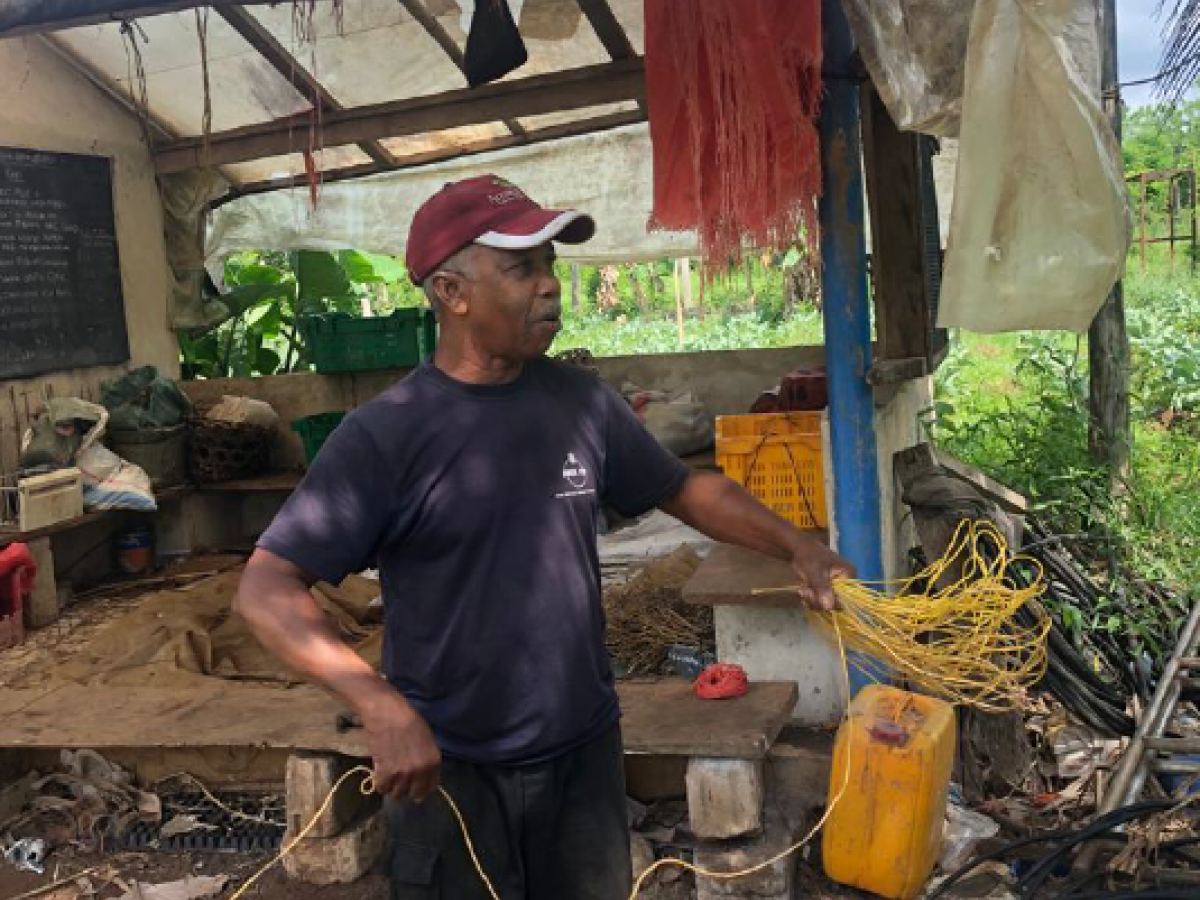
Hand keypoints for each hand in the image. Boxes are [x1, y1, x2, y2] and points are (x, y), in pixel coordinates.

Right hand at [356, 685, 440, 801]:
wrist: (388, 713)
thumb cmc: (408, 721)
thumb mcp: (427, 740)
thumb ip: (427, 760)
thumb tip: (424, 776)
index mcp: (434, 762)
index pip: (430, 787)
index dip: (421, 789)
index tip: (413, 786)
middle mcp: (421, 771)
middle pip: (413, 794)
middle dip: (406, 789)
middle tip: (398, 779)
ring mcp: (403, 774)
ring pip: (396, 794)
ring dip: (392, 786)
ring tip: (388, 773)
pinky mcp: (386, 773)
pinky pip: (382, 788)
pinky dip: (379, 782)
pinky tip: (379, 770)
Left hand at [789, 534, 854, 610]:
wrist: (797, 549)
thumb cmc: (808, 556)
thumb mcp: (814, 572)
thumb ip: (822, 588)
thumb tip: (829, 607)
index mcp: (848, 574)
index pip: (848, 597)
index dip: (832, 603)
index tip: (816, 597)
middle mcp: (846, 582)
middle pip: (836, 603)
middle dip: (818, 601)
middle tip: (804, 592)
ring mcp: (836, 586)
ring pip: (827, 604)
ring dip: (812, 600)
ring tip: (802, 590)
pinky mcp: (827, 589)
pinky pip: (821, 601)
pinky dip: (811, 600)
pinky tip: (803, 592)